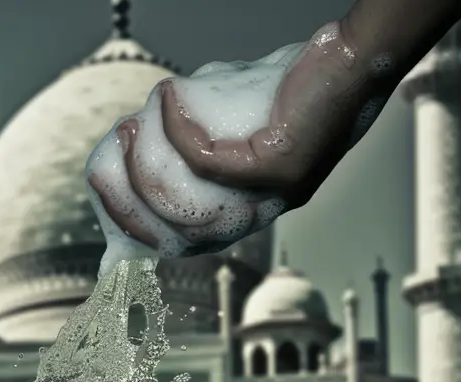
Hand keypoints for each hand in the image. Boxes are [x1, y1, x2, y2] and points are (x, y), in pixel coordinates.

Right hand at [89, 3, 460, 255]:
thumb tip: (132, 141)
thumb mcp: (232, 123)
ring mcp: (270, 196)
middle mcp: (258, 215)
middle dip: (127, 206)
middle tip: (102, 163)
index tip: (104, 204)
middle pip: (175, 237)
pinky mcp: (279, 165)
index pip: (179, 244)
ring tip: (129, 128)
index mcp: (245, 214)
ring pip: (185, 207)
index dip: (135, 231)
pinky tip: (168, 98)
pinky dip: (178, 129)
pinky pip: (209, 160)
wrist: (357, 58)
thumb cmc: (294, 87)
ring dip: (144, 170)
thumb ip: (191, 142)